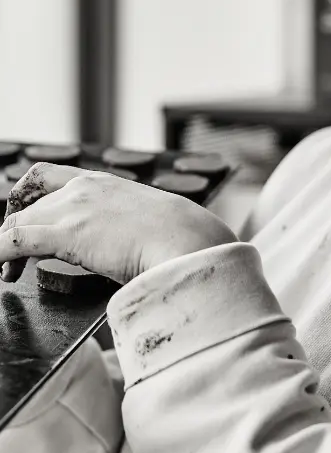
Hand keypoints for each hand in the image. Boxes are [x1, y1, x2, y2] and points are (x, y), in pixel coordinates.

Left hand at [0, 162, 237, 285]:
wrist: (190, 240)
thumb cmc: (181, 238)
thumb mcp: (147, 221)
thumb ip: (125, 226)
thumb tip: (125, 248)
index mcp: (102, 182)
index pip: (46, 178)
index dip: (25, 198)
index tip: (21, 219)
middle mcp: (82, 188)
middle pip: (27, 205)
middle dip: (12, 232)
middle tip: (11, 263)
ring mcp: (73, 208)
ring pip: (17, 223)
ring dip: (4, 249)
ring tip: (6, 275)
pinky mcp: (66, 233)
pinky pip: (15, 241)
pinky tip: (0, 272)